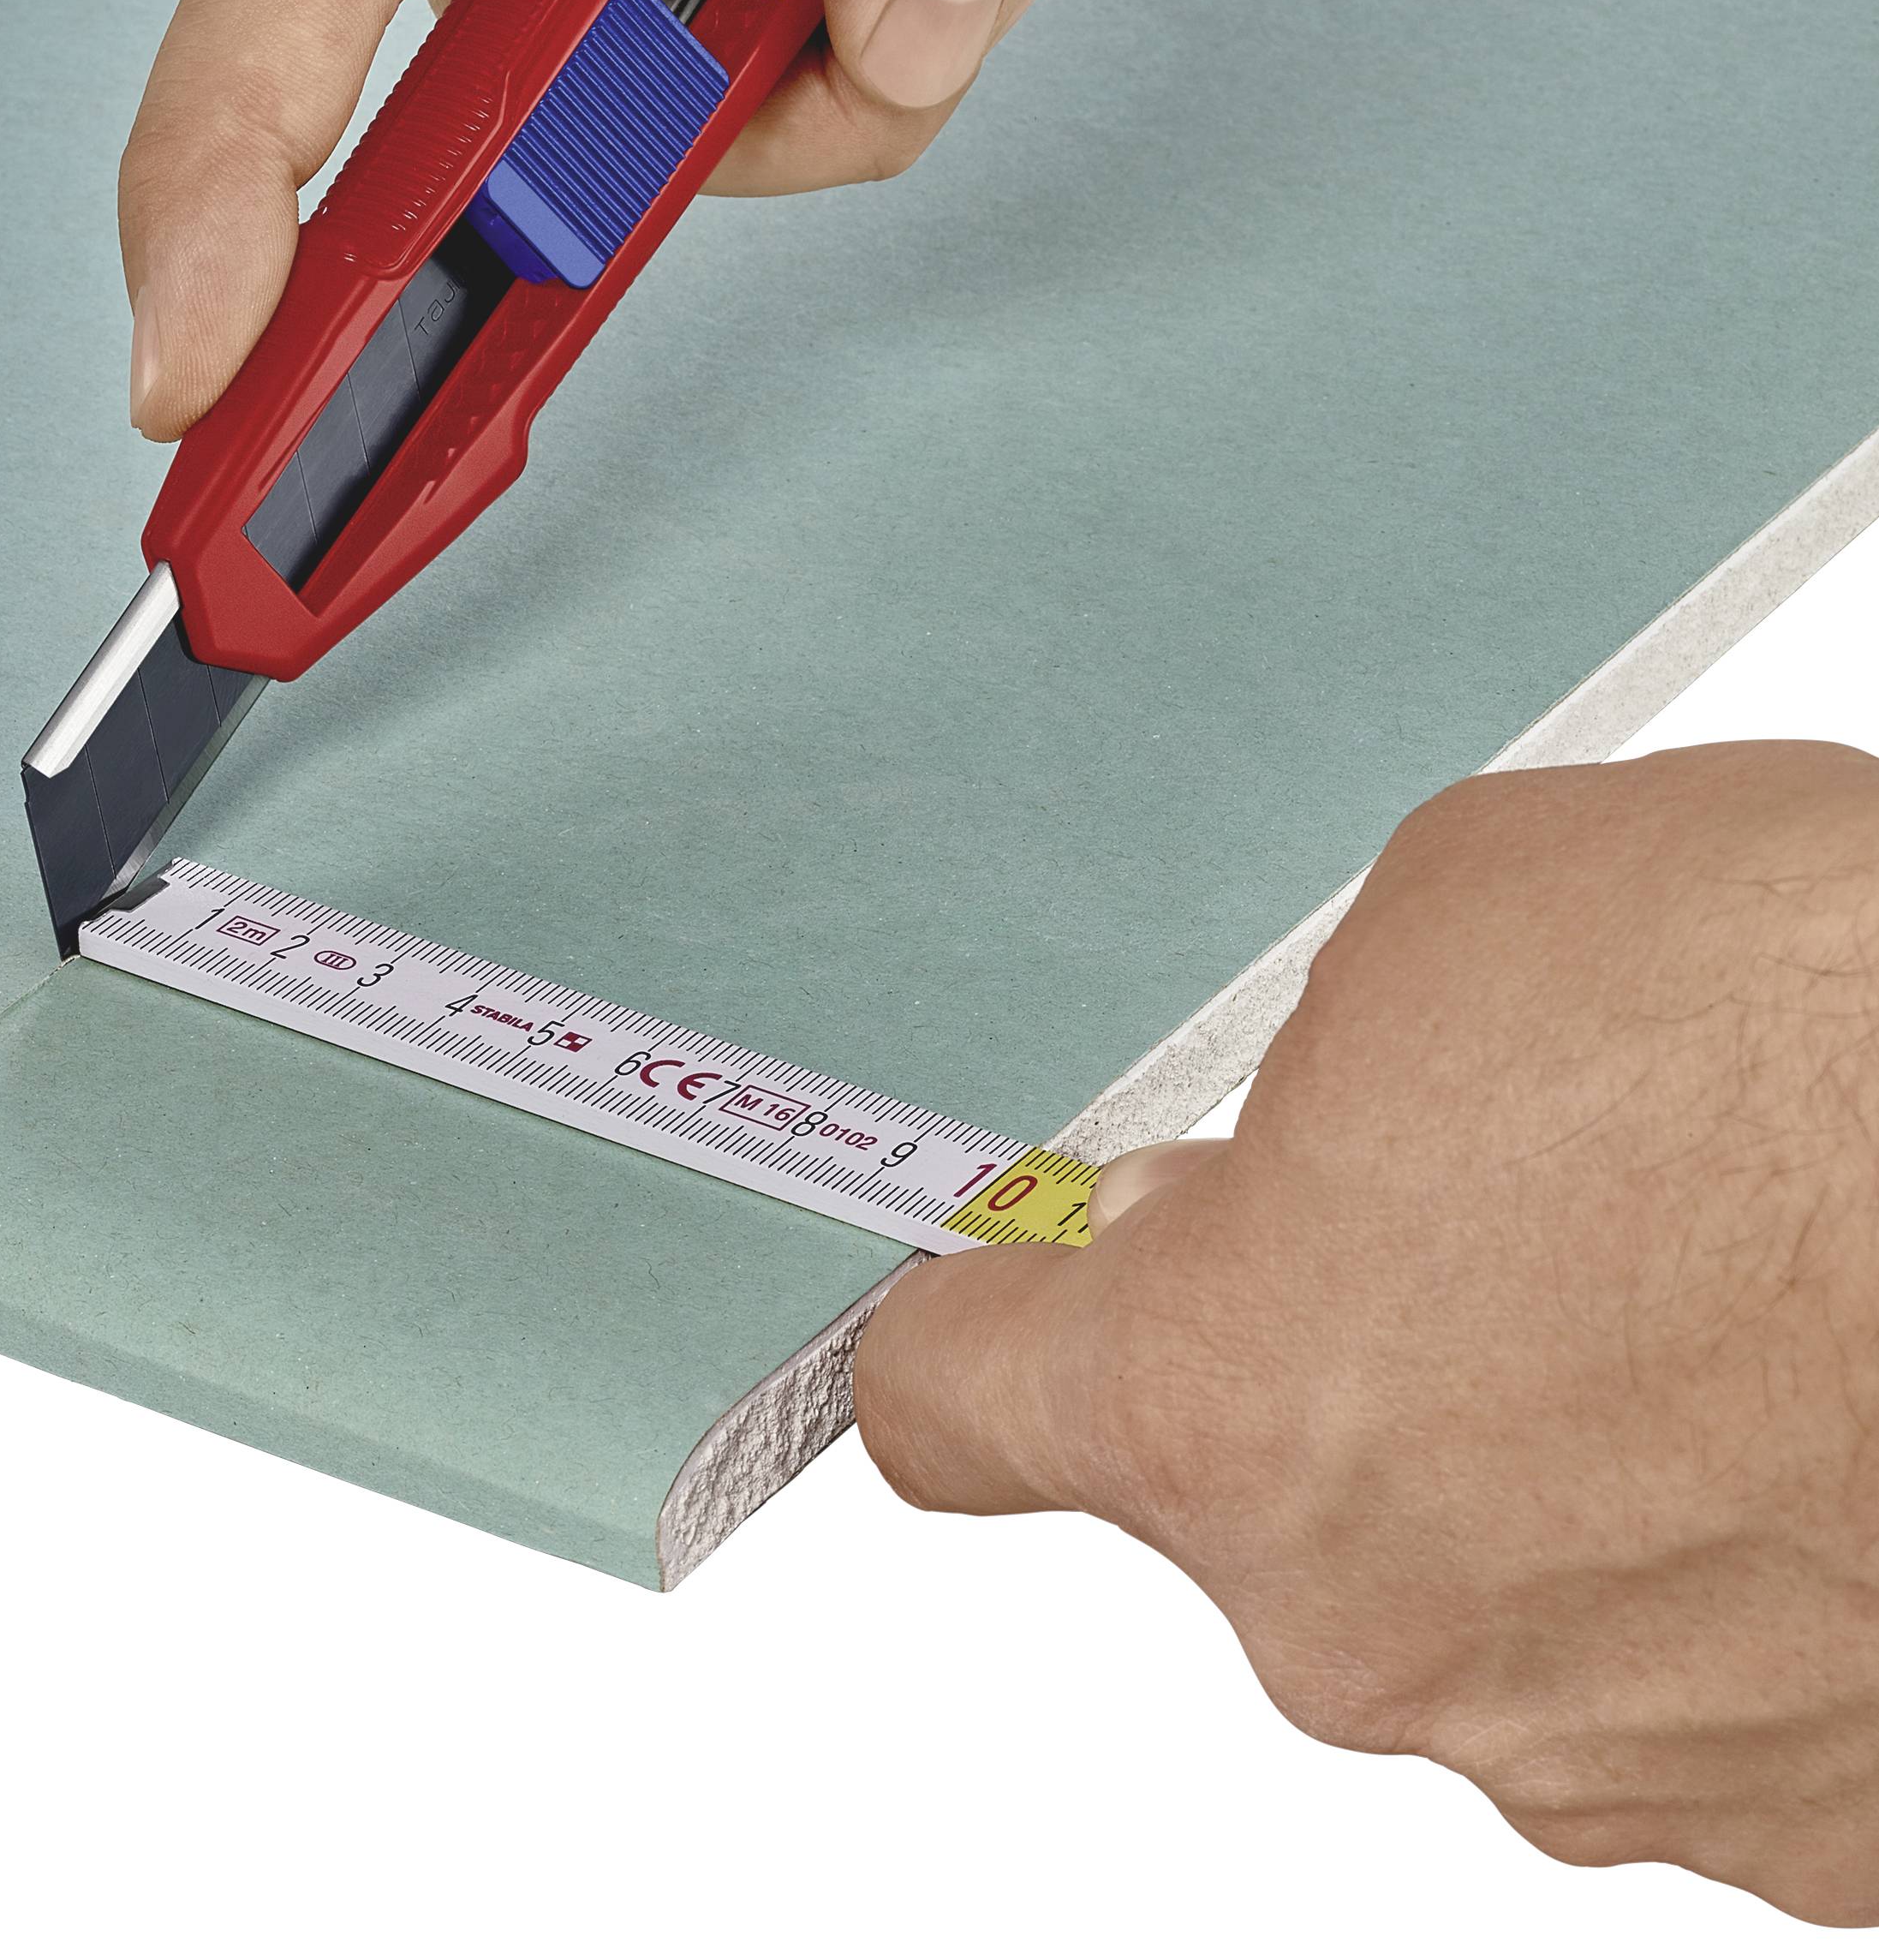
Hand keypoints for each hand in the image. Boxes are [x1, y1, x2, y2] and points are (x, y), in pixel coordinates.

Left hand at [856, 742, 1878, 1924]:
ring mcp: (1602, 1758)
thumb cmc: (1822, 1020)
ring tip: (1702, 1304)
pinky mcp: (1806, 1829)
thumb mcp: (1461, 919)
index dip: (974, 1329)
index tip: (987, 1304)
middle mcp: (1382, 1630)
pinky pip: (1666, 1678)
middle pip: (1245, 1493)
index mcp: (1232, 1403)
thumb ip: (1308, 1086)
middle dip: (1323, 1361)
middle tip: (1491, 1220)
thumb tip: (1282, 1182)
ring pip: (1468, 1589)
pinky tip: (1807, 1423)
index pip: (955, 1406)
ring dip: (1534, 1469)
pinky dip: (1702, 1570)